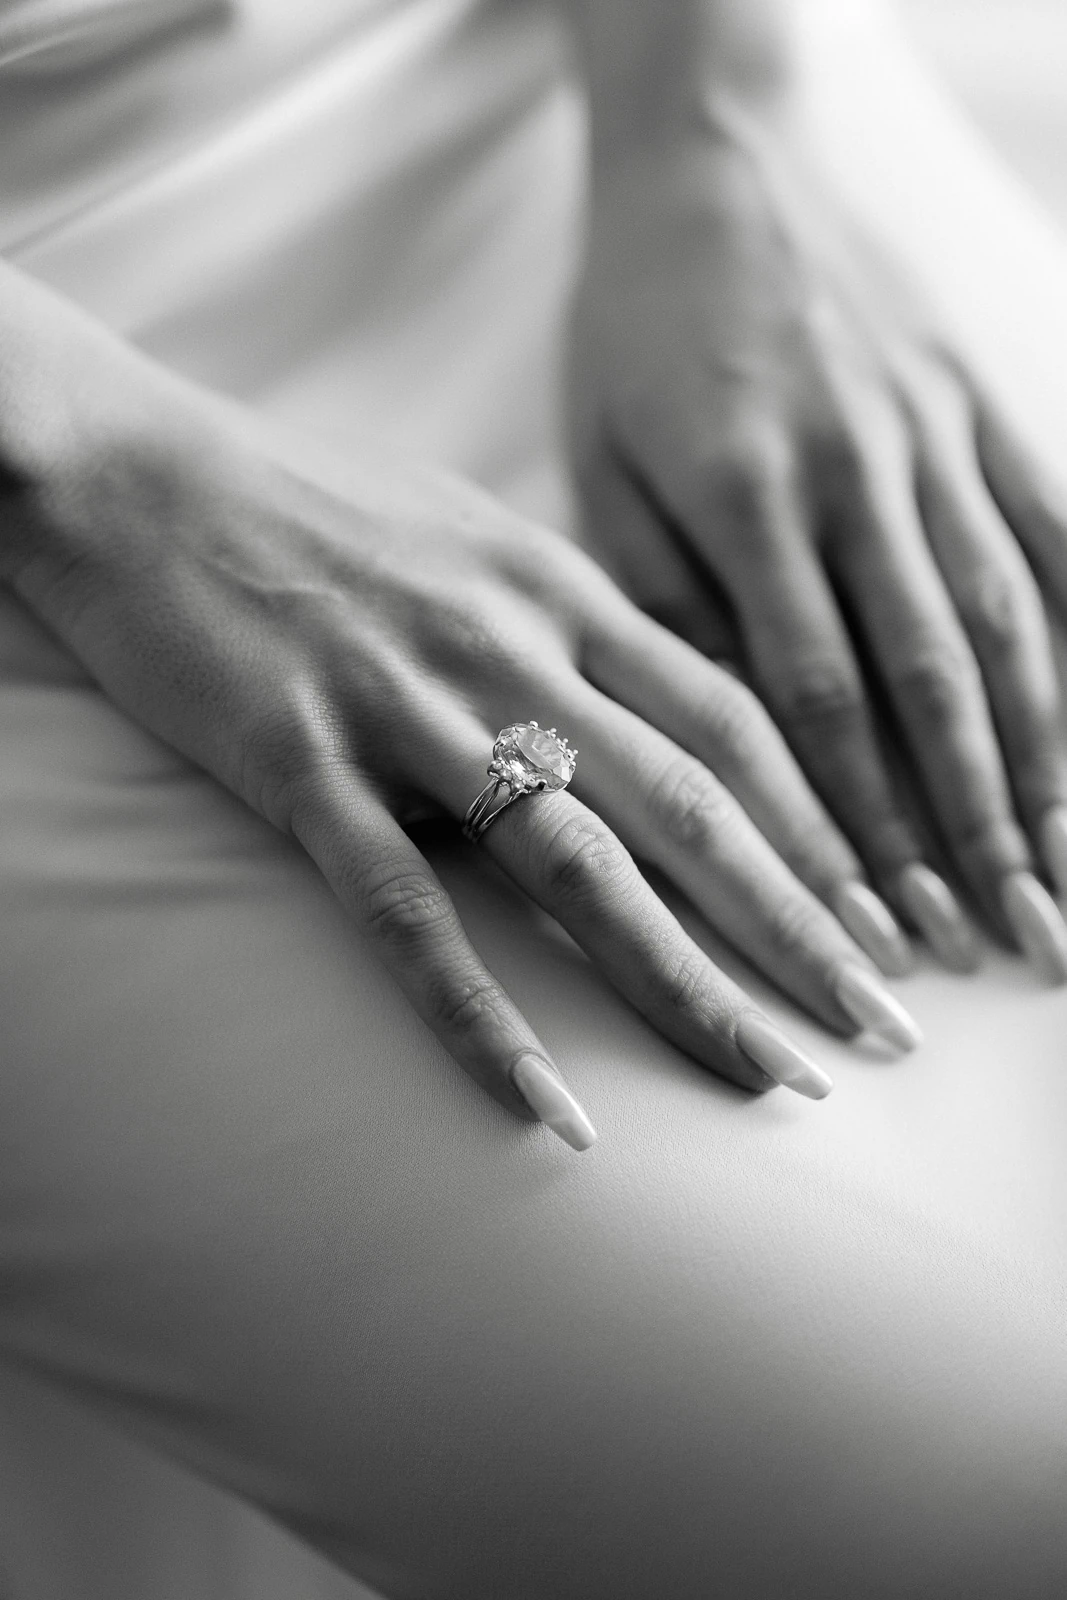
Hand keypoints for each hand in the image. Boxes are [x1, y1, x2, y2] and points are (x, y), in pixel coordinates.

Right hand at [2, 272, 922, 1149]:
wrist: (132, 472)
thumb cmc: (303, 505)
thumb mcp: (467, 533)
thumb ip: (561, 617)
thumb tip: (639, 698)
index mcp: (556, 589)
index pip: (728, 721)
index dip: (817, 824)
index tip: (876, 910)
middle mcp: (508, 649)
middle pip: (689, 806)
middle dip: (800, 923)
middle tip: (883, 1025)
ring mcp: (408, 709)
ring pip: (578, 866)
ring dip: (686, 982)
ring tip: (769, 1077)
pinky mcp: (302, 766)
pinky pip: (407, 913)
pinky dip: (481, 1017)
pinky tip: (547, 1104)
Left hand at [570, 105, 1066, 979]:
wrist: (717, 154)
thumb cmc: (639, 324)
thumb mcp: (606, 457)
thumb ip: (663, 593)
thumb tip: (723, 734)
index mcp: (742, 497)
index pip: (814, 698)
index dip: (861, 824)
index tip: (890, 926)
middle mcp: (856, 472)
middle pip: (934, 680)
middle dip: (978, 825)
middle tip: (1017, 941)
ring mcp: (935, 433)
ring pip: (1010, 616)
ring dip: (1048, 756)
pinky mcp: (982, 397)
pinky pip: (1057, 524)